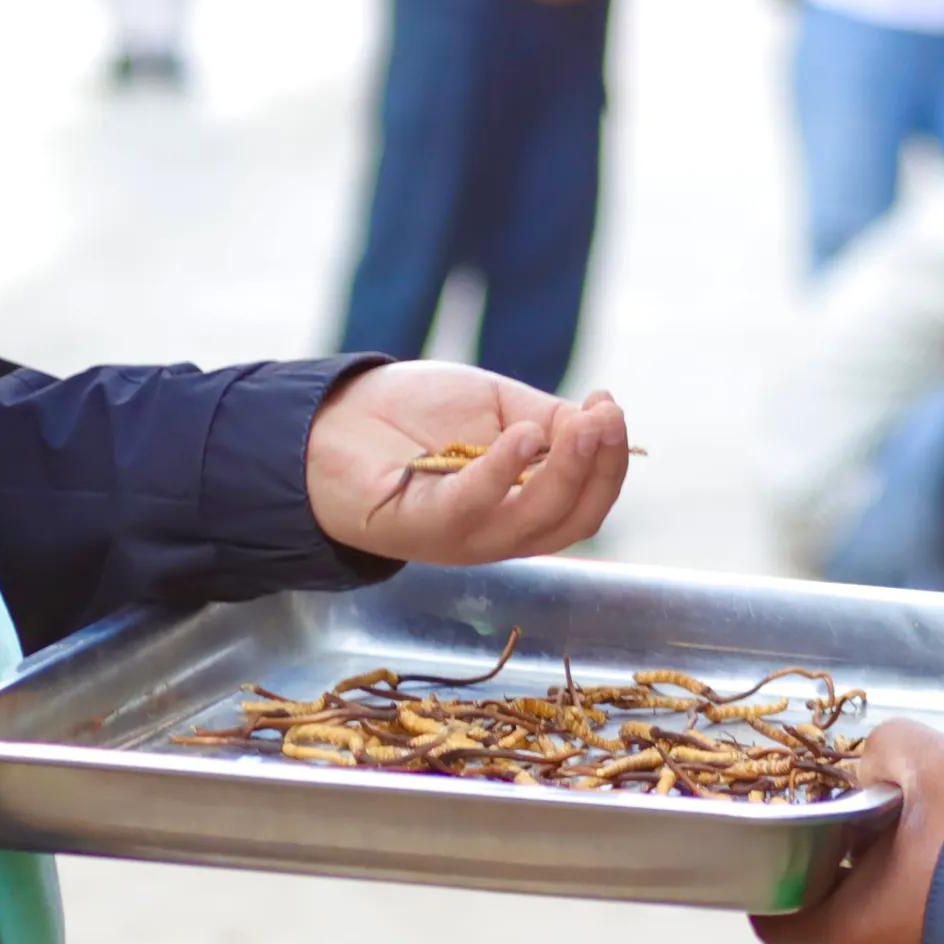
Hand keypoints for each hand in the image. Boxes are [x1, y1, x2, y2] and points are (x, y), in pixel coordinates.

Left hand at [306, 361, 632, 565]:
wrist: (331, 419)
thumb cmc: (412, 415)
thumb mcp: (496, 407)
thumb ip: (547, 420)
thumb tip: (599, 423)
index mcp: (520, 508)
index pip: (584, 503)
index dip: (609, 461)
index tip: (611, 408)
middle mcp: (498, 533)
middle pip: (572, 520)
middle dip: (601, 469)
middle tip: (608, 418)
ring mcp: (461, 536)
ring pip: (535, 522)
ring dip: (569, 471)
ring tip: (585, 424)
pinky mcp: (420, 526)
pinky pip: (472, 506)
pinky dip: (504, 471)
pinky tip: (524, 435)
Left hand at [751, 720, 943, 943]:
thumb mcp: (937, 767)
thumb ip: (889, 752)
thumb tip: (872, 765)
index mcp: (849, 931)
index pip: (779, 922)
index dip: (786, 881)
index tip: (811, 849)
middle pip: (854, 925)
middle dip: (879, 881)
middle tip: (918, 836)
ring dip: (928, 911)